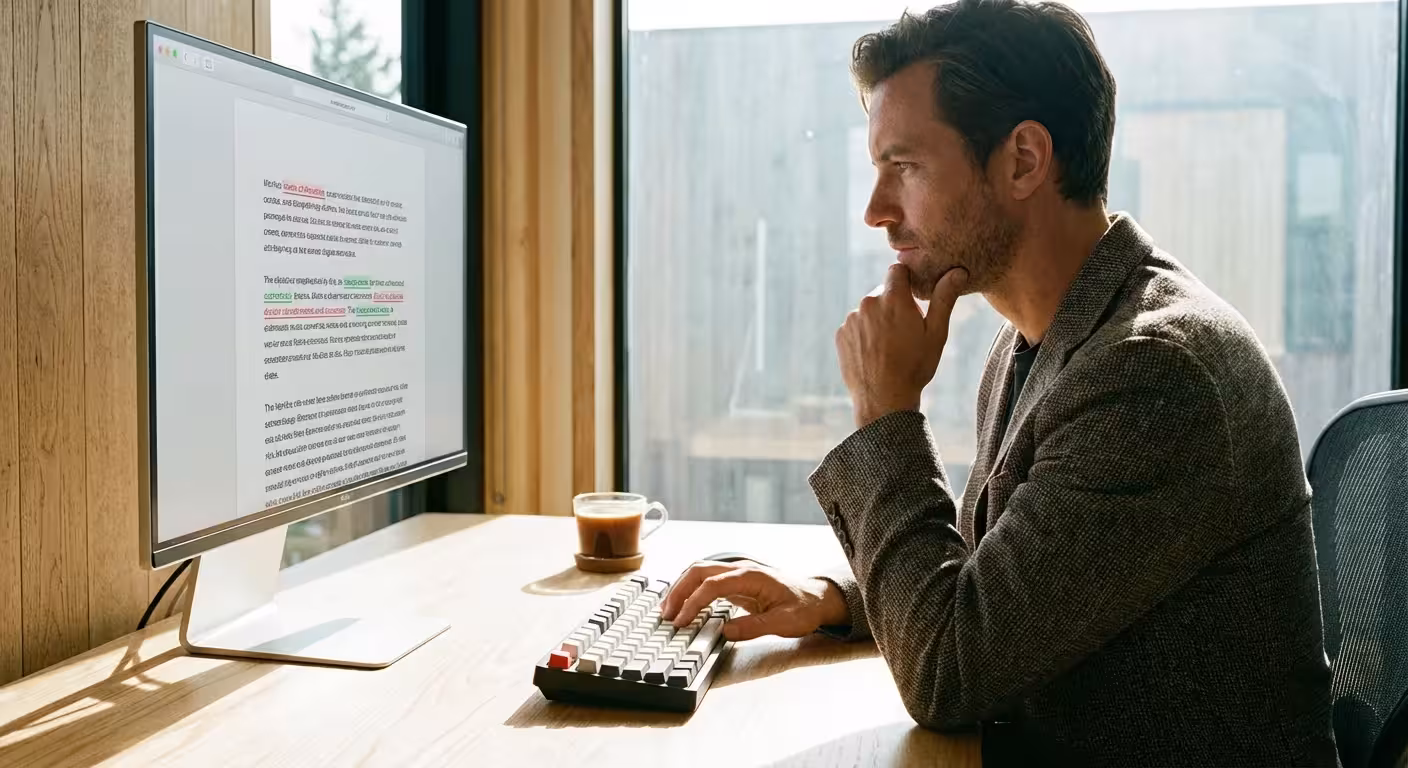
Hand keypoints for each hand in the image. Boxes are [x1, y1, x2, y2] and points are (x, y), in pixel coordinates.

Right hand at [660, 561, 848, 640]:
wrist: (816, 598)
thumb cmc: (804, 608)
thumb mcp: (784, 623)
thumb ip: (754, 627)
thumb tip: (725, 632)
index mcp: (751, 577)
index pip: (712, 584)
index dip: (694, 602)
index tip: (682, 620)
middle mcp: (741, 570)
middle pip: (699, 571)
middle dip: (679, 590)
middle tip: (666, 614)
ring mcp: (737, 574)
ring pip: (700, 572)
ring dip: (681, 588)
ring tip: (668, 610)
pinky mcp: (736, 583)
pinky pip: (706, 581)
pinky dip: (691, 590)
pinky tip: (684, 606)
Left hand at [837, 265, 968, 427]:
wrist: (883, 400)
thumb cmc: (915, 367)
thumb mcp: (936, 333)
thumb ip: (944, 299)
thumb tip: (958, 271)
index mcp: (893, 298)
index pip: (898, 270)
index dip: (908, 281)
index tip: (914, 298)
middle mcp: (868, 303)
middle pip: (884, 292)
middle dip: (894, 304)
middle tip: (905, 332)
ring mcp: (851, 319)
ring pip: (869, 310)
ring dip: (878, 320)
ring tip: (889, 346)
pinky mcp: (841, 334)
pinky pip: (856, 326)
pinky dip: (864, 334)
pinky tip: (875, 353)